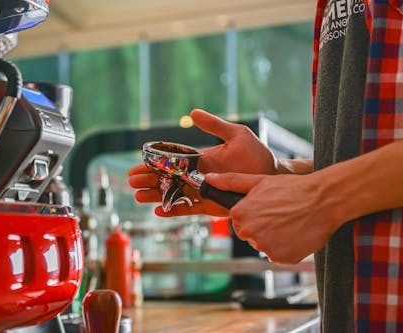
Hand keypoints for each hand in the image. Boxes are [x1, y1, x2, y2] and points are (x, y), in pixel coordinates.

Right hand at [128, 109, 276, 216]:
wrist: (271, 176)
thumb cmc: (256, 154)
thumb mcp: (235, 134)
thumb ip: (213, 125)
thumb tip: (192, 113)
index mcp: (200, 159)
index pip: (171, 162)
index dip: (153, 164)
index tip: (137, 165)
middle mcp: (198, 176)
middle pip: (168, 179)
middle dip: (149, 181)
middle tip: (131, 182)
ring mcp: (203, 191)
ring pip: (174, 195)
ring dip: (156, 195)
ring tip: (139, 196)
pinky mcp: (211, 205)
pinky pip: (189, 209)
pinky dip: (174, 210)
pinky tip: (159, 210)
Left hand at [205, 172, 341, 263]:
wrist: (323, 200)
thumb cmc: (292, 188)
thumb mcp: (259, 181)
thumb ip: (231, 181)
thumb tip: (209, 177)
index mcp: (240, 214)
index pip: (239, 221)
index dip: (254, 214)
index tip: (268, 208)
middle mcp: (249, 232)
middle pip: (250, 235)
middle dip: (262, 227)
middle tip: (280, 215)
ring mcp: (264, 247)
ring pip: (264, 246)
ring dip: (275, 238)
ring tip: (290, 223)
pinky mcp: (280, 258)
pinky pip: (279, 255)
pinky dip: (287, 248)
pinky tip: (296, 233)